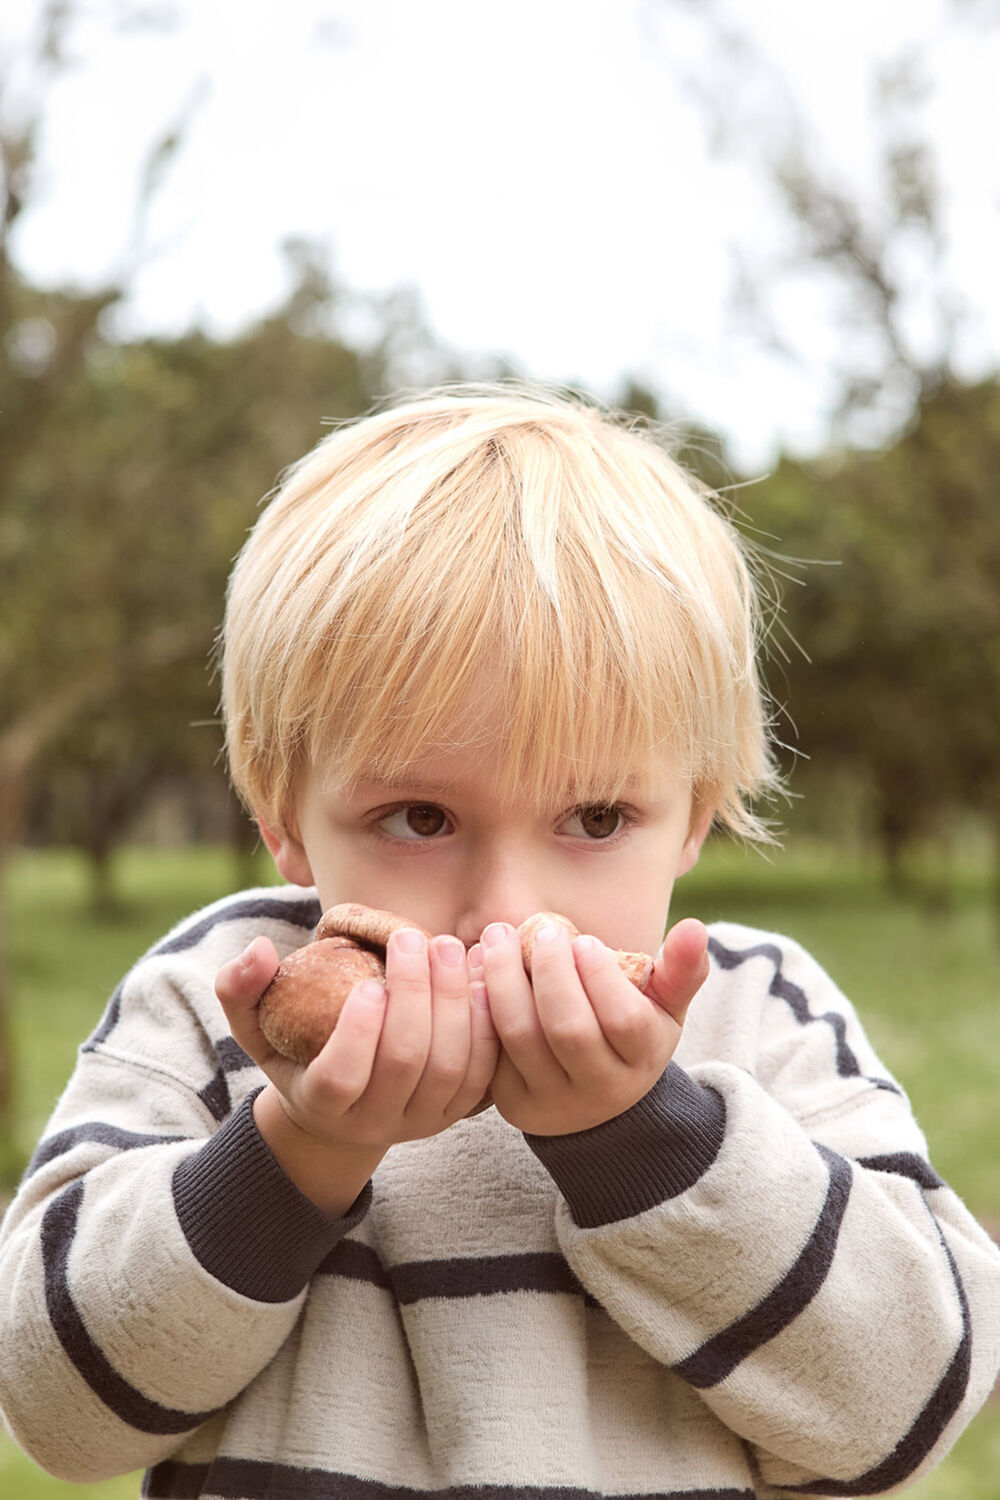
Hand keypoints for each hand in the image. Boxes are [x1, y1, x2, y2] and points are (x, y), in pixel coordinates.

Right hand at [215, 930, 498, 1210]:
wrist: (343, 1105)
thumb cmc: (295, 1050)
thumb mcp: (255, 1025)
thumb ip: (240, 988)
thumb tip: (258, 949)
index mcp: (321, 1106)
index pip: (341, 1079)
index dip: (357, 1033)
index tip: (368, 982)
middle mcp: (374, 1124)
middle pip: (405, 1064)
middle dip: (415, 995)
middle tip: (414, 939)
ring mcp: (420, 1121)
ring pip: (449, 1067)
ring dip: (454, 1002)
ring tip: (447, 948)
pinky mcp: (456, 1111)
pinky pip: (481, 1072)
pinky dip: (485, 1023)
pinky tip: (481, 977)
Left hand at [472, 917, 708, 1135]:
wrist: (594, 1100)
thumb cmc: (630, 1035)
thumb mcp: (664, 1008)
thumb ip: (682, 969)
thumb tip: (696, 927)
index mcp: (641, 1062)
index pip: (624, 1020)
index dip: (601, 976)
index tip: (585, 941)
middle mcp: (599, 1090)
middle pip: (568, 1029)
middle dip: (551, 971)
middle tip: (544, 932)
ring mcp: (552, 1101)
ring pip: (521, 1037)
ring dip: (504, 979)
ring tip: (499, 938)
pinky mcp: (511, 1100)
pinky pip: (489, 1048)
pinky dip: (480, 1003)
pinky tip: (479, 967)